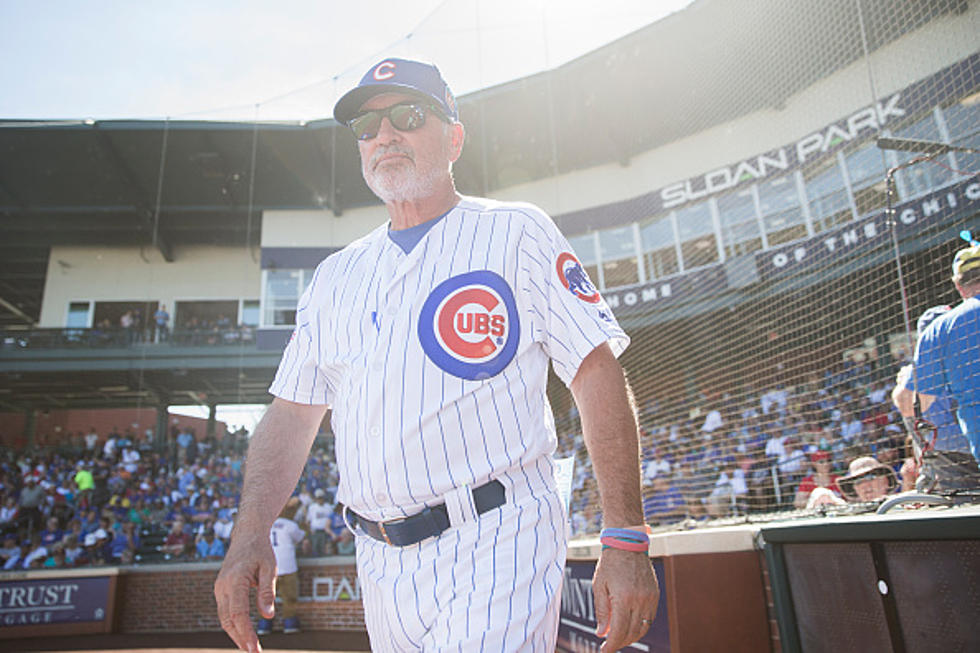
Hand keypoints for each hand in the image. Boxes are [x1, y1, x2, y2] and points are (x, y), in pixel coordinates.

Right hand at [214, 533, 276, 651]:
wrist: (246, 535)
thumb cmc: (260, 550)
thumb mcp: (269, 568)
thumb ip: (267, 592)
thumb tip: (268, 616)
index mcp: (235, 579)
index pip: (238, 613)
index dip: (246, 633)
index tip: (254, 648)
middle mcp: (222, 586)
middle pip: (228, 619)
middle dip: (240, 639)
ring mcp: (219, 588)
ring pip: (223, 618)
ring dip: (235, 634)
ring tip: (250, 648)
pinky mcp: (221, 590)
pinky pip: (225, 611)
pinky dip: (233, 624)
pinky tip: (244, 634)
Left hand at [592, 548, 658, 651]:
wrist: (628, 544)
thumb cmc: (610, 563)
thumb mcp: (599, 586)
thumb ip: (602, 611)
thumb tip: (602, 633)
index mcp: (623, 598)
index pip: (619, 631)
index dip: (612, 645)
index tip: (604, 651)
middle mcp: (640, 600)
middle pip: (632, 633)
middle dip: (620, 642)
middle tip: (609, 644)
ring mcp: (650, 598)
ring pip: (643, 628)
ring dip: (631, 636)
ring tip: (618, 636)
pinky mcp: (655, 595)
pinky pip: (649, 618)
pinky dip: (640, 626)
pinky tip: (629, 625)